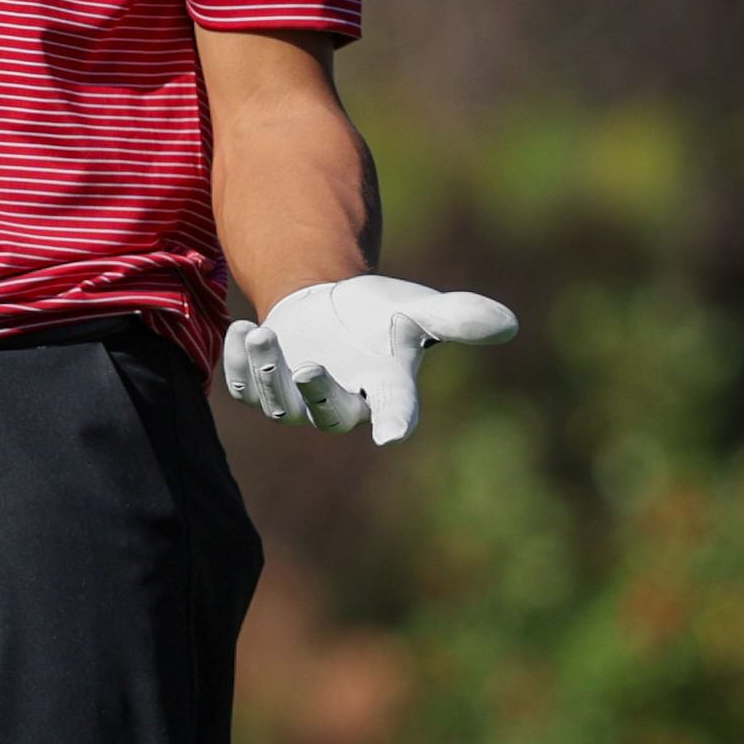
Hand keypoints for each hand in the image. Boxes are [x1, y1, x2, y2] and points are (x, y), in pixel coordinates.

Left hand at [219, 275, 517, 442]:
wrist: (330, 308)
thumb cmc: (382, 315)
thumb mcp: (420, 308)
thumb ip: (458, 318)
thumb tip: (506, 324)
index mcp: (385, 387)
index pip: (396, 410)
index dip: (395, 421)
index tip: (393, 435)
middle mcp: (342, 402)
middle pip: (328, 416)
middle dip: (314, 394)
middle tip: (307, 365)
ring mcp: (298, 399)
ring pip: (278, 405)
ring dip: (266, 373)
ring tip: (261, 332)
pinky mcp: (262, 386)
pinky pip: (243, 390)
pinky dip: (236, 364)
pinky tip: (240, 328)